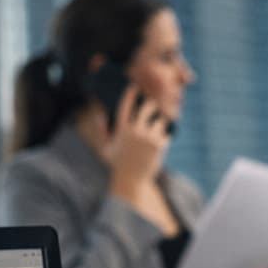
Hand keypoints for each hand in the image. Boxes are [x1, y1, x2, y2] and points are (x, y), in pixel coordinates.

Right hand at [103, 83, 170, 205]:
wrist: (131, 179)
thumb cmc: (118, 164)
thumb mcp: (107, 147)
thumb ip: (103, 131)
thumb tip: (100, 115)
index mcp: (122, 129)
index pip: (126, 105)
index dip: (131, 94)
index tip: (135, 87)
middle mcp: (135, 131)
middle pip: (148, 108)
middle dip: (152, 104)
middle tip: (153, 105)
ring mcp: (149, 138)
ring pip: (161, 120)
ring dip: (161, 121)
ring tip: (160, 124)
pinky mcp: (159, 146)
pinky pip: (167, 135)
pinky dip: (166, 137)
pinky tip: (164, 140)